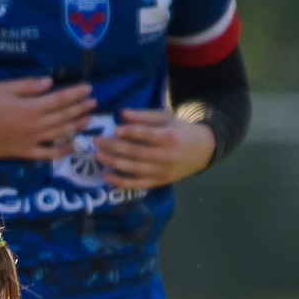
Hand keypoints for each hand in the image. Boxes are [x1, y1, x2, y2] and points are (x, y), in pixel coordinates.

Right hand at [0, 77, 96, 159]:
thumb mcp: (4, 88)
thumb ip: (28, 86)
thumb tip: (50, 83)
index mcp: (31, 107)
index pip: (61, 99)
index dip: (77, 94)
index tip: (88, 88)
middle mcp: (36, 125)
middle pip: (65, 116)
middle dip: (81, 108)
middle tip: (94, 103)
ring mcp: (32, 141)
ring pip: (61, 134)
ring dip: (77, 126)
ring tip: (89, 120)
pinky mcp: (25, 153)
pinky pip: (48, 154)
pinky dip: (62, 150)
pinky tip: (72, 145)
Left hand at [92, 109, 214, 189]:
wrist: (201, 151)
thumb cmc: (180, 130)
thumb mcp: (166, 118)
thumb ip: (144, 116)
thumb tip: (122, 113)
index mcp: (169, 137)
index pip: (147, 135)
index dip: (131, 132)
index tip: (115, 129)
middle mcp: (165, 156)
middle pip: (136, 152)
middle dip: (114, 147)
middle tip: (96, 141)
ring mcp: (161, 171)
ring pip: (134, 169)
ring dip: (113, 163)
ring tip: (97, 155)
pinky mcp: (158, 182)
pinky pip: (137, 184)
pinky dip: (121, 182)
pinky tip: (106, 177)